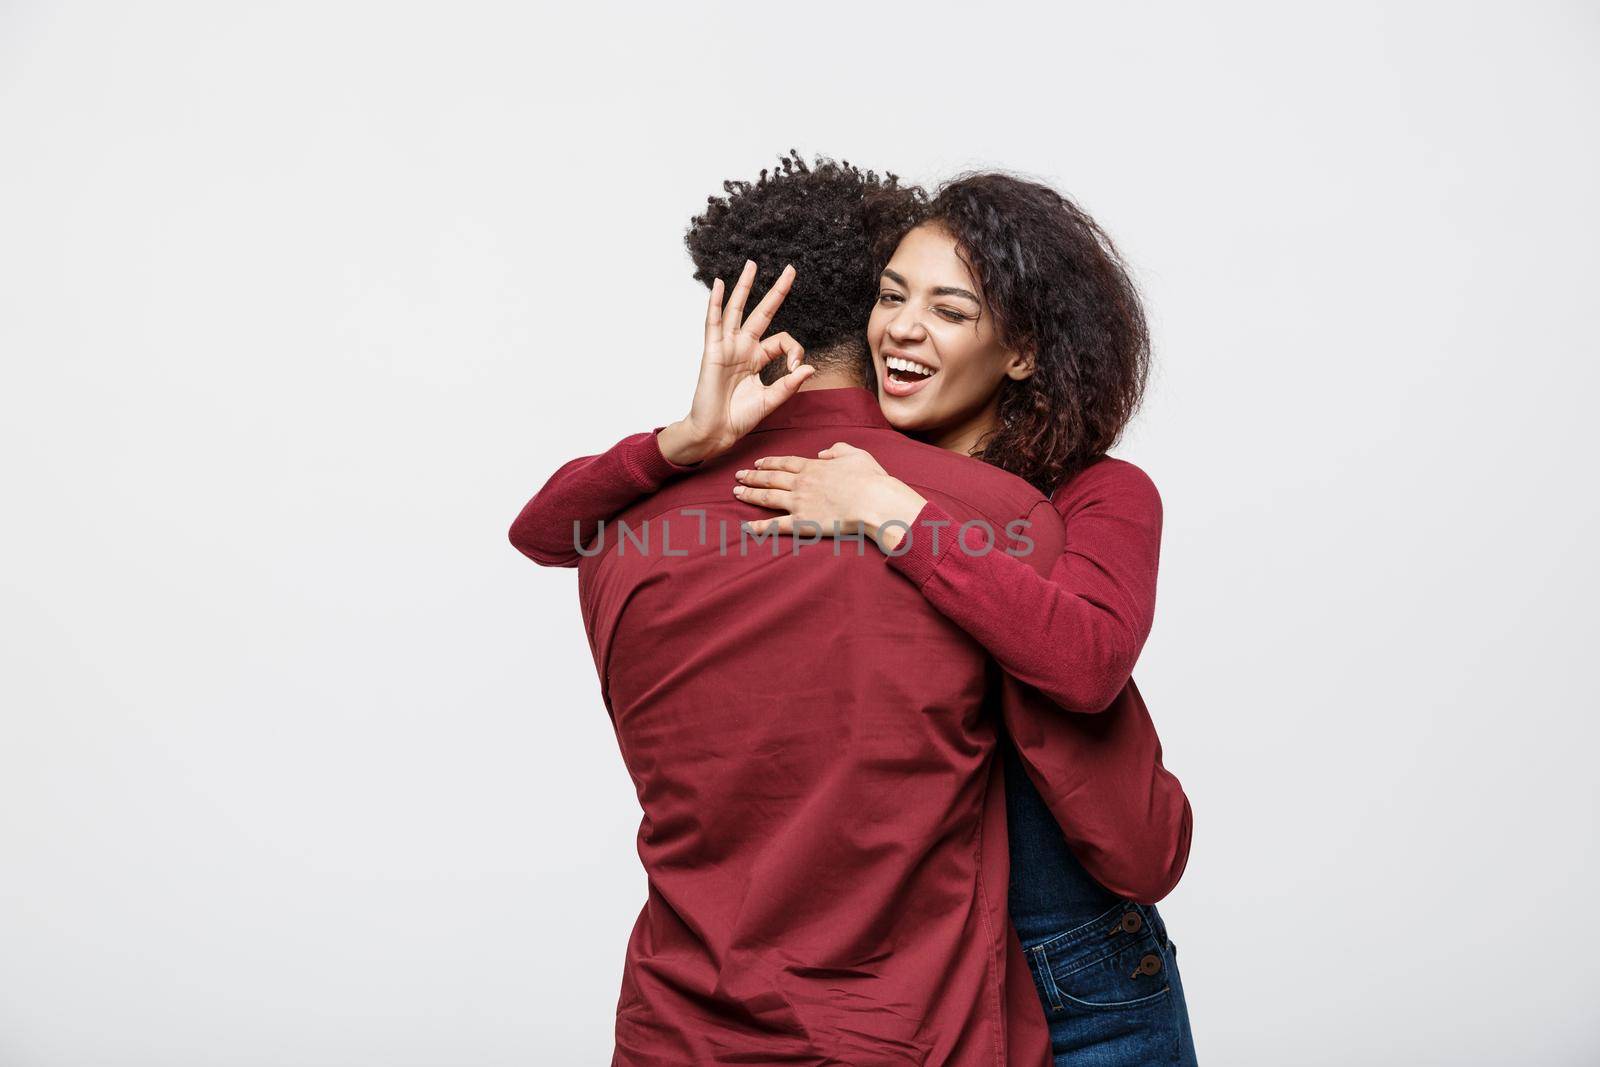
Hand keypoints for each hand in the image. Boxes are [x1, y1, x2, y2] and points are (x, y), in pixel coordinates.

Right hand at [657, 260, 812, 465]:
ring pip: (737, 310)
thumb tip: (809, 368)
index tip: (796, 368)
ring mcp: (727, 347)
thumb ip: (789, 385)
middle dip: (776, 291)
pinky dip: (715, 303)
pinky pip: (713, 323)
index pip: (782, 340)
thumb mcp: (771, 400)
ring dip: (744, 287)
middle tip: (791, 270)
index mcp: (758, 359)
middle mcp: (743, 348)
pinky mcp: (712, 351)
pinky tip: (718, 285)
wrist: (716, 432)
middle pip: (762, 313)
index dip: (794, 350)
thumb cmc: (738, 418)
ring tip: (753, 264)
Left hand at [731, 442, 928, 551]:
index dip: (769, 463)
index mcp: (814, 467)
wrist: (873, 502)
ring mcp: (799, 503)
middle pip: (770, 478)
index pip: (785, 463)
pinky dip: (760, 526)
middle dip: (752, 476)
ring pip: (767, 497)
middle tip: (738, 476)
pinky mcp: (802, 523)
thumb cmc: (870, 479)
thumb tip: (824, 451)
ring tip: (736, 493)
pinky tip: (747, 527)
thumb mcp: (856, 455)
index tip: (757, 463)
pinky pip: (776, 525)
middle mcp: (801, 483)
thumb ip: (838, 449)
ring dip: (750, 494)